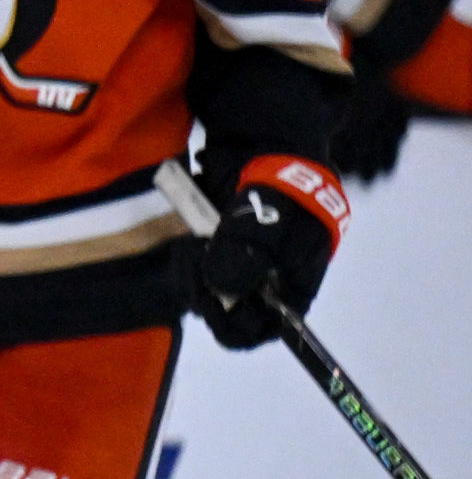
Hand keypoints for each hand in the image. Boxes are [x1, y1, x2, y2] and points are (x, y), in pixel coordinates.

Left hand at [193, 159, 345, 349]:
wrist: (263, 149)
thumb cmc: (281, 191)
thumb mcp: (272, 224)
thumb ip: (249, 258)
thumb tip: (223, 289)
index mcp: (292, 285)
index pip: (266, 329)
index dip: (239, 327)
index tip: (216, 306)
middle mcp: (263, 284)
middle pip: (229, 315)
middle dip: (208, 297)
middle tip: (198, 266)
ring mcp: (235, 268)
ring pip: (206, 295)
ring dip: (194, 277)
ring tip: (194, 247)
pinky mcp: (211, 252)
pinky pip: (192, 272)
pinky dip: (186, 261)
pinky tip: (188, 242)